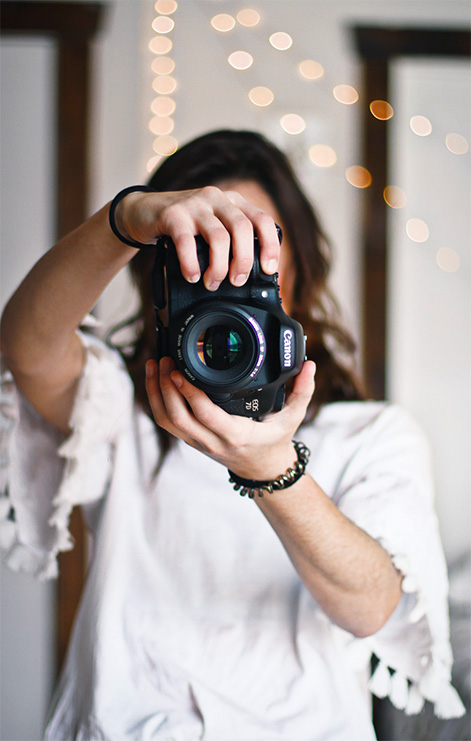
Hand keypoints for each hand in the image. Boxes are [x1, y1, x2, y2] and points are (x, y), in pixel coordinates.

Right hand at [116, 186, 279, 289]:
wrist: (142, 212)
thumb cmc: (183, 226)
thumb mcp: (211, 229)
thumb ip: (230, 243)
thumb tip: (247, 276)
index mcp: (233, 202)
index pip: (262, 220)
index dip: (270, 245)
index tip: (269, 269)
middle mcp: (217, 199)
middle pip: (242, 229)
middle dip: (243, 261)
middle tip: (237, 281)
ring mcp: (195, 205)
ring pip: (219, 237)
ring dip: (218, 267)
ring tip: (212, 282)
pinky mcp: (172, 214)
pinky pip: (187, 242)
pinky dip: (191, 264)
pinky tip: (192, 275)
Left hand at [145, 357, 315, 479]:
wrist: (263, 470)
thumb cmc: (275, 441)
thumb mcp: (293, 418)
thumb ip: (303, 392)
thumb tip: (309, 366)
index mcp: (236, 434)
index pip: (205, 414)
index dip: (189, 393)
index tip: (180, 371)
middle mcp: (212, 441)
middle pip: (177, 418)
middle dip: (165, 389)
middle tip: (164, 361)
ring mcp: (198, 442)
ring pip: (167, 421)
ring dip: (155, 394)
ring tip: (153, 366)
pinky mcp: (191, 439)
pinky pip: (167, 423)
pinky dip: (156, 402)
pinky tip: (154, 380)